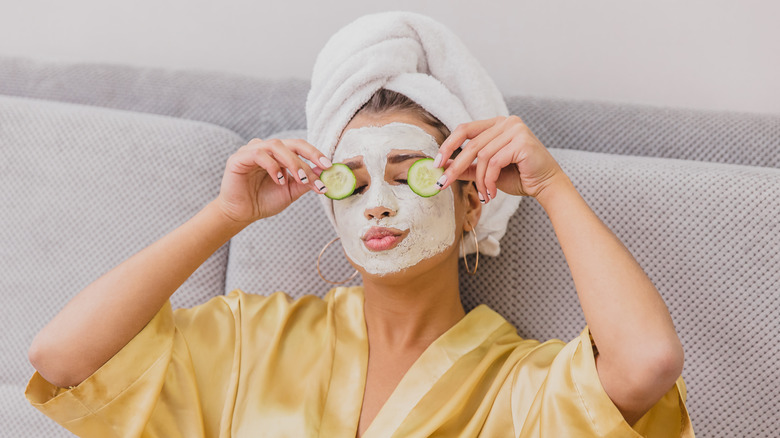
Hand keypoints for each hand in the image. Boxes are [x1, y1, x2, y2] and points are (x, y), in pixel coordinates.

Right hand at [216, 138, 331, 224]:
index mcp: (280, 155)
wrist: (242, 214)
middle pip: (292, 143)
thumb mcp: (291, 192)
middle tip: (321, 169)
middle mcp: (267, 149)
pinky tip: (280, 180)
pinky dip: (273, 166)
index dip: (316, 155)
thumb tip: (323, 172)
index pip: (301, 148)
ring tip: (300, 180)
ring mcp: (252, 151)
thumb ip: (305, 181)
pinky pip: (259, 154)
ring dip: (293, 162)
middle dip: (309, 156)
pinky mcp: (239, 157)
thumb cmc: (264, 201)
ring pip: (277, 146)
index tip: (329, 167)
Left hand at [434, 116, 565, 201]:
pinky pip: (494, 162)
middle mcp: (506, 122)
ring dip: (479, 180)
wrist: (546, 186)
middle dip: (455, 166)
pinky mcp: (522, 141)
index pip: (465, 129)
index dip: (448, 145)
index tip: (436, 163)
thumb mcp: (487, 171)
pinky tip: (492, 193)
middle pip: (471, 144)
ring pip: (482, 155)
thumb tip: (442, 166)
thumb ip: (468, 166)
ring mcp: (515, 129)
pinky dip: (489, 180)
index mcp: (497, 124)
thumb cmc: (519, 177)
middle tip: (443, 183)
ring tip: (484, 195)